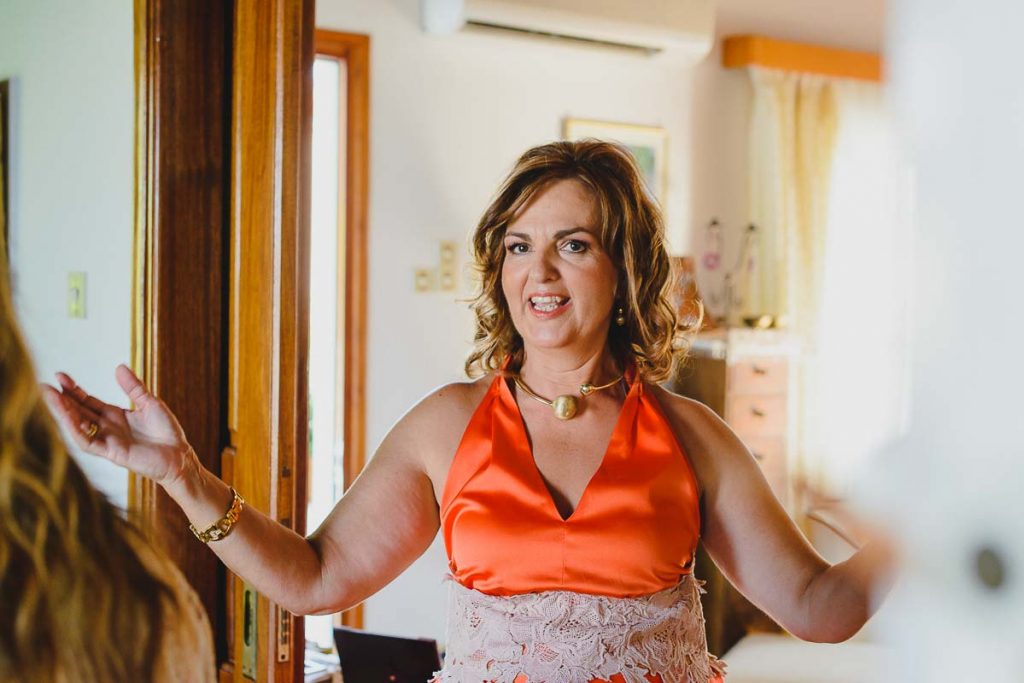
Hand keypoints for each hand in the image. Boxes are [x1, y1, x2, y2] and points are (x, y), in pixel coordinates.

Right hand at [41, 364, 193, 487]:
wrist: (179, 455)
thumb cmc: (166, 432)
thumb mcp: (149, 403)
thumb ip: (133, 387)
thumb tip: (119, 367)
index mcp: (114, 415)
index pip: (87, 401)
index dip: (73, 390)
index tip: (60, 376)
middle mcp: (106, 427)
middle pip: (78, 412)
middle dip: (61, 400)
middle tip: (44, 386)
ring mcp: (107, 440)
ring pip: (78, 426)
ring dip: (63, 413)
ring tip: (50, 398)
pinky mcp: (112, 453)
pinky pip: (89, 442)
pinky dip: (76, 431)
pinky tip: (67, 418)